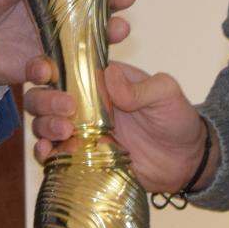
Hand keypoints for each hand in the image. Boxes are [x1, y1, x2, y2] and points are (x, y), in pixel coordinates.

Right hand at [24, 61, 210, 193]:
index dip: (46, 66)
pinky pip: (53, 155)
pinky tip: (49, 153)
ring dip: (44, 124)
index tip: (48, 72)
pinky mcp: (81, 158)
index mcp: (99, 81)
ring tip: (64, 131)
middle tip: (66, 109)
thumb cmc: (176, 118)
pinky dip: (45, 153)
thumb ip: (139, 88)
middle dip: (45, 99)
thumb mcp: (165, 94)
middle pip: (43, 95)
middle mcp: (83, 104)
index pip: (64, 67)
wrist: (185, 161)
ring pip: (43, 123)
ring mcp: (80, 132)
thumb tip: (110, 75)